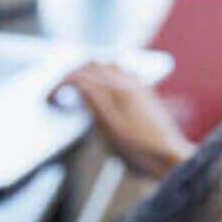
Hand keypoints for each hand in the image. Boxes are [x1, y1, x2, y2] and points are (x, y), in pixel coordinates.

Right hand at [51, 62, 195, 178]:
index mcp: (117, 92)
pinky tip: (102, 86)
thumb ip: (93, 103)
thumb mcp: (108, 132)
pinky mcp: (145, 91)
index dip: (62, 84)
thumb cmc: (140, 151)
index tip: (52, 95)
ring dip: (89, 70)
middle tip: (60, 88)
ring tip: (77, 85)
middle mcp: (129, 84)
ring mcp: (138, 85)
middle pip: (93, 65)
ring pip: (107, 64)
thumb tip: (78, 84)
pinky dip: (106, 73)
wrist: (168, 158)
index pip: (81, 76)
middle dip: (72, 74)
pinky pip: (122, 70)